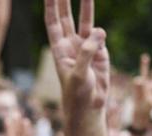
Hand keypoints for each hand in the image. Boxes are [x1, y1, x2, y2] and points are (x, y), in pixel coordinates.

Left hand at [45, 0, 108, 120]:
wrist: (89, 108)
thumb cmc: (78, 95)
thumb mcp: (79, 75)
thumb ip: (87, 53)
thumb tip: (98, 31)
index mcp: (58, 49)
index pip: (53, 22)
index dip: (51, 6)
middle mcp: (70, 44)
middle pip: (65, 16)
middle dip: (64, 0)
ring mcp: (85, 47)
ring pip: (84, 21)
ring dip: (85, 6)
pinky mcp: (99, 52)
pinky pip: (99, 35)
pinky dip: (100, 33)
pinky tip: (99, 36)